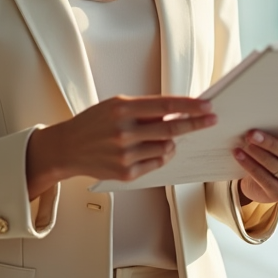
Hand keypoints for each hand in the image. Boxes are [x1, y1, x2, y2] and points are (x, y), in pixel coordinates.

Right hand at [25, 95, 215, 198]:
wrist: (68, 147)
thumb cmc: (93, 123)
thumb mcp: (116, 105)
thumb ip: (145, 108)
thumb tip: (177, 111)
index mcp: (123, 108)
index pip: (166, 106)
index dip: (190, 106)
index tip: (207, 106)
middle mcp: (124, 131)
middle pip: (172, 128)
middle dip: (195, 123)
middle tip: (210, 120)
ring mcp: (125, 154)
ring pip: (166, 147)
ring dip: (172, 141)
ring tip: (161, 137)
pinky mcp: (125, 172)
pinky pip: (157, 163)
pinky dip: (161, 155)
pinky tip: (153, 149)